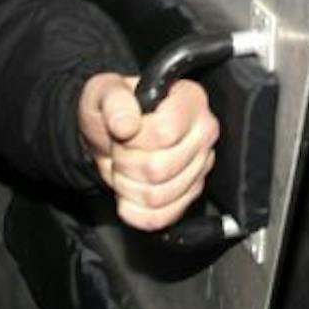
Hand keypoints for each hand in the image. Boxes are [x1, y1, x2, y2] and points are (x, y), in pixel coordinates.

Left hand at [78, 72, 219, 230]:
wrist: (112, 134)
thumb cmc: (115, 109)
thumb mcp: (105, 91)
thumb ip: (114, 100)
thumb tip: (125, 123)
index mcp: (190, 101)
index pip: (165, 132)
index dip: (134, 138)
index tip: (124, 130)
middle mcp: (203, 133)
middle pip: (159, 169)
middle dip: (126, 163)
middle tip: (120, 150)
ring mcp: (200, 168)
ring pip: (158, 196)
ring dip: (127, 186)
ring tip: (125, 167)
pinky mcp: (190, 196)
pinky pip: (160, 217)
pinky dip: (134, 210)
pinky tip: (129, 192)